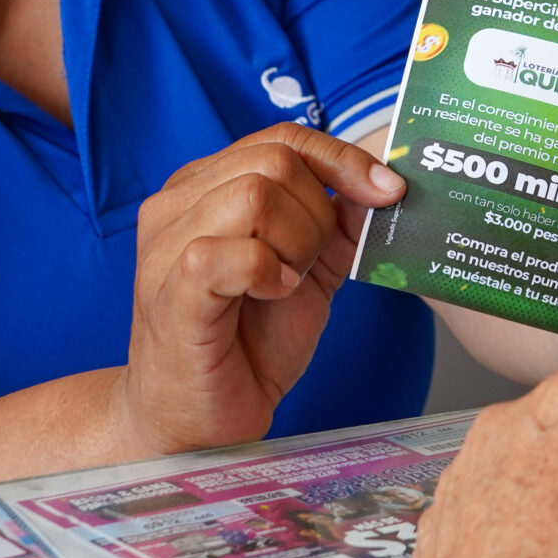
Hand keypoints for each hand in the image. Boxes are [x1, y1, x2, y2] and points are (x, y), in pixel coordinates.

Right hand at [125, 123, 406, 456]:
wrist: (197, 420)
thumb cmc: (244, 342)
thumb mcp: (305, 269)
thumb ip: (335, 224)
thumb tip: (381, 185)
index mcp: (204, 188)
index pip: (281, 138)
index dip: (342, 158)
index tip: (389, 192)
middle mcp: (176, 205)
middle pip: (274, 161)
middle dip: (317, 213)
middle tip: (309, 265)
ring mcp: (167, 247)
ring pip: (255, 195)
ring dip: (296, 242)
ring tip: (286, 283)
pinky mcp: (173, 292)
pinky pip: (234, 253)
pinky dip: (270, 272)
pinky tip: (272, 296)